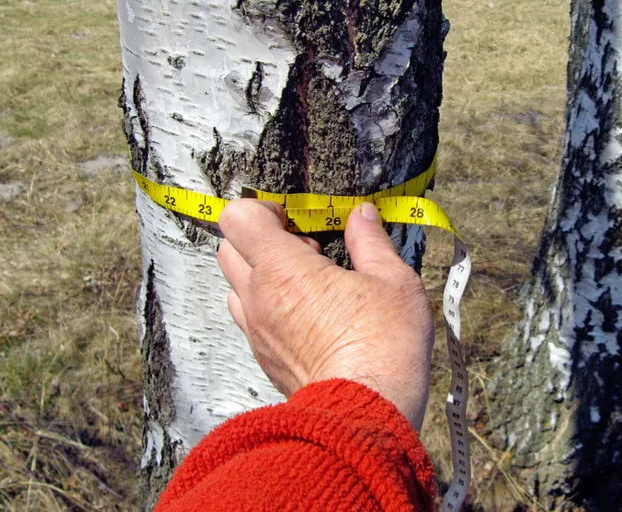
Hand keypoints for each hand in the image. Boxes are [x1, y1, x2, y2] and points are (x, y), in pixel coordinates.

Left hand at [217, 200, 434, 429]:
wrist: (367, 413)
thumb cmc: (384, 345)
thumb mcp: (393, 281)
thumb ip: (371, 241)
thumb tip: (362, 215)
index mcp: (283, 269)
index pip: (238, 218)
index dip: (262, 208)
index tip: (295, 218)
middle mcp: (258, 297)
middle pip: (228, 248)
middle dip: (260, 239)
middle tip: (306, 250)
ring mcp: (256, 331)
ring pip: (235, 286)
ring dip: (261, 275)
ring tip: (308, 285)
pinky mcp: (264, 358)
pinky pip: (249, 320)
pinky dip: (268, 308)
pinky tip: (310, 317)